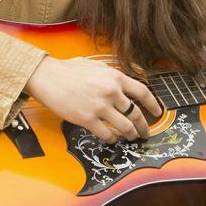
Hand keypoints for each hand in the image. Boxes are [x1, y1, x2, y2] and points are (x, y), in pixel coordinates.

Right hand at [24, 56, 161, 143]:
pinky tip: (111, 139)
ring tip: (131, 137)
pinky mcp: (87, 119)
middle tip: (145, 132)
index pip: (143, 92)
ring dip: (130, 135)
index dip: (153, 105)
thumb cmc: (69, 70)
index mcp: (115, 78)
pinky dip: (112, 139)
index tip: (157, 113)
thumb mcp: (97, 66)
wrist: (48, 77)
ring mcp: (100, 107)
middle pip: (136, 114)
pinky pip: (106, 134)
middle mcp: (111, 92)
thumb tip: (125, 83)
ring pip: (124, 127)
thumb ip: (112, 75)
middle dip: (143, 126)